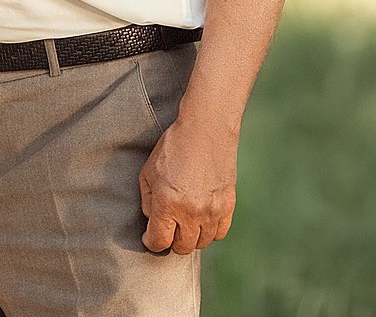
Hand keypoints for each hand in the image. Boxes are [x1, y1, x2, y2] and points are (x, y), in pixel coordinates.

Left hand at [139, 117, 237, 255]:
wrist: (206, 128)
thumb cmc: (173, 147)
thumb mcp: (148, 172)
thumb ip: (147, 201)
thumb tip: (152, 221)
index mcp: (167, 204)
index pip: (159, 242)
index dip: (151, 241)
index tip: (150, 235)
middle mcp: (191, 212)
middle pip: (181, 247)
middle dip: (171, 240)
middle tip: (169, 228)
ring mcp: (212, 210)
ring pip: (201, 243)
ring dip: (191, 236)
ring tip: (186, 222)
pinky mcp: (228, 205)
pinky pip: (219, 233)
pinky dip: (210, 230)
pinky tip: (202, 218)